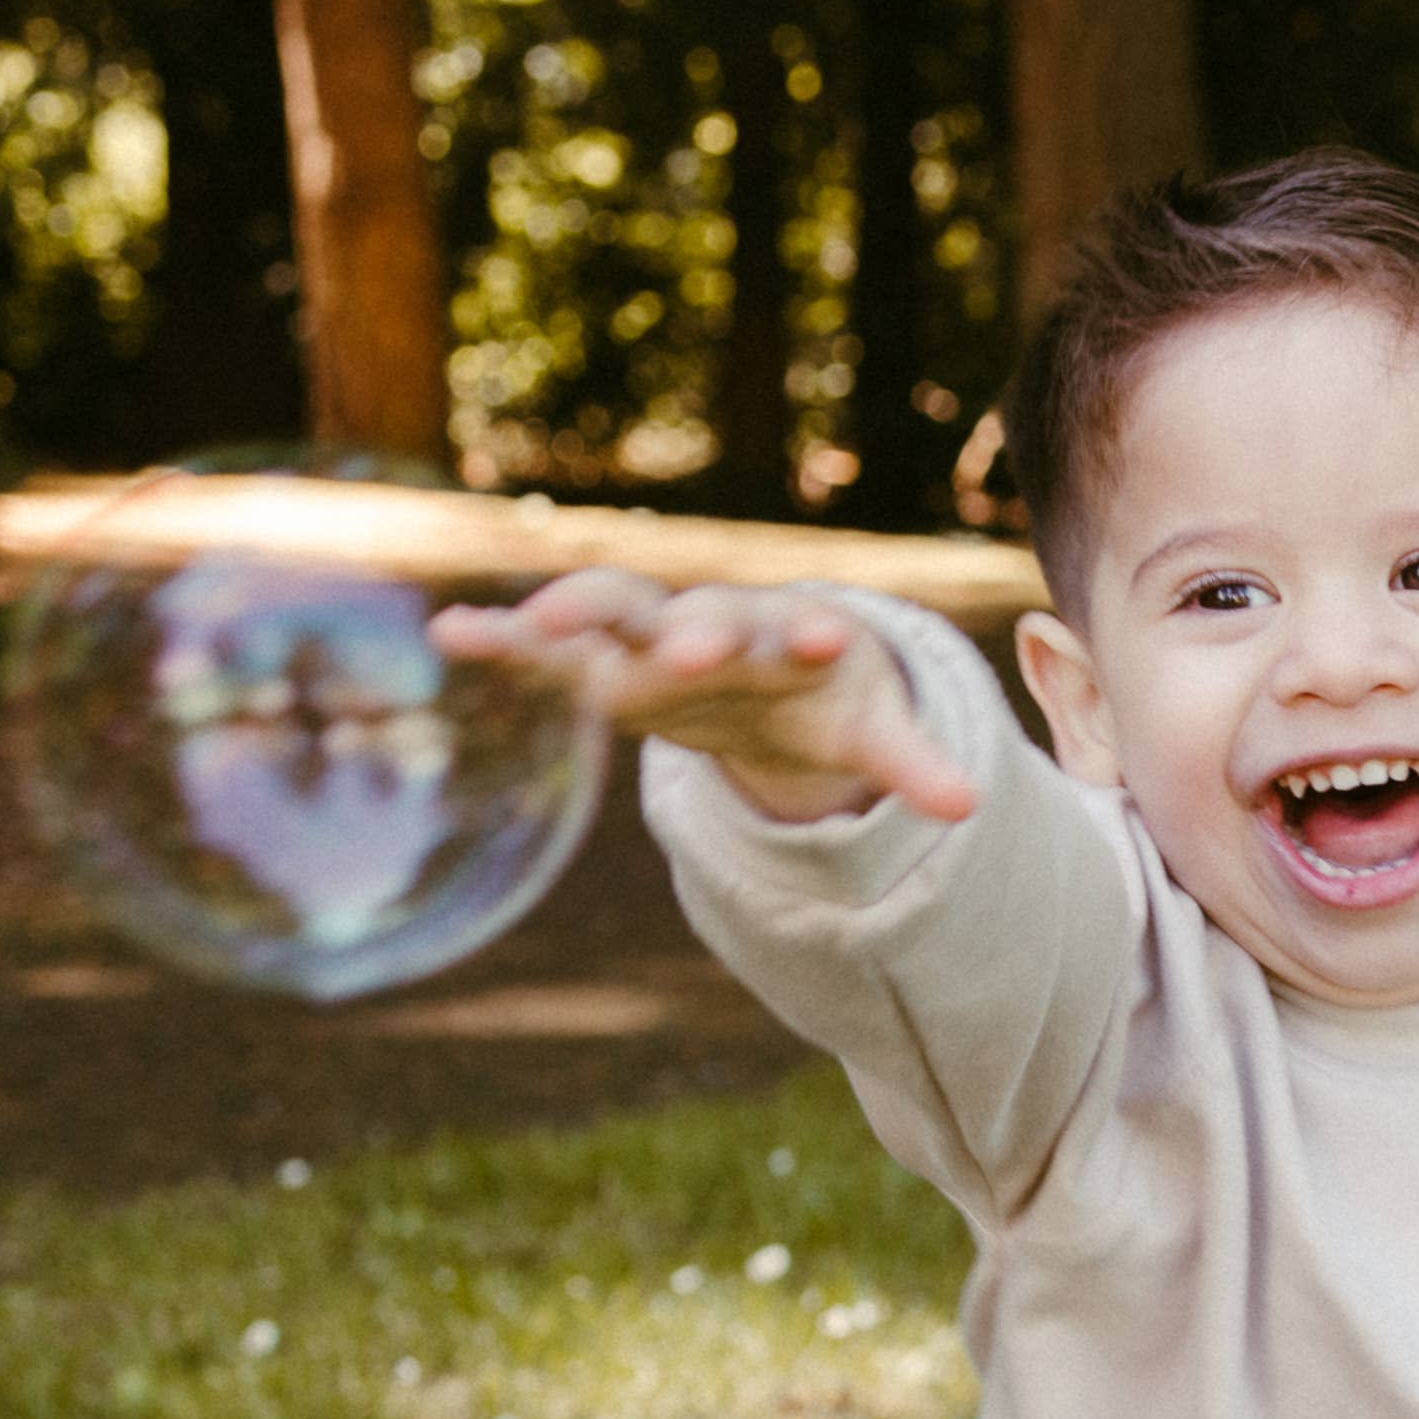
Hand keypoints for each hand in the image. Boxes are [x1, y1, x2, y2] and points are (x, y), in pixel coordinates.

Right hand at [433, 569, 977, 824]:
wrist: (767, 662)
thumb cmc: (822, 695)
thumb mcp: (867, 731)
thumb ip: (911, 764)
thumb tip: (971, 809)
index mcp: (787, 637)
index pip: (801, 633)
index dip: (813, 637)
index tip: (828, 635)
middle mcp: (715, 623)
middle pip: (701, 617)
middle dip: (695, 631)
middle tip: (694, 648)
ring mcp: (650, 635)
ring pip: (612, 609)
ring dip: (577, 610)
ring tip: (540, 621)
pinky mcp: (599, 657)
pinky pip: (541, 642)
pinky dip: (498, 635)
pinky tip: (447, 634)